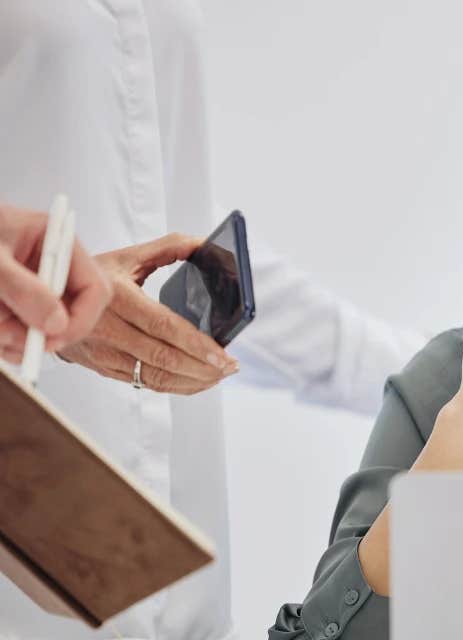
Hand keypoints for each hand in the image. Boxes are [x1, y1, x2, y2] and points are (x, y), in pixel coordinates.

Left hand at [0, 204, 111, 361]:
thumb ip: (22, 289)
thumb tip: (57, 324)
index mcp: (53, 241)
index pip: (93, 288)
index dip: (81, 318)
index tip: (53, 337)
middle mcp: (47, 266)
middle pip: (70, 314)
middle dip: (40, 332)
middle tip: (12, 338)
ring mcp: (30, 286)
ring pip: (43, 330)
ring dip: (15, 337)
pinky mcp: (12, 304)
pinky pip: (21, 333)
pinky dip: (4, 339)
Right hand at [58, 234, 239, 393]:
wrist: (48, 298)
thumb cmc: (94, 275)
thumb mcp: (128, 256)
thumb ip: (169, 248)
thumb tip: (206, 244)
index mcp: (116, 297)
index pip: (163, 326)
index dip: (195, 344)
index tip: (223, 355)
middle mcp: (106, 327)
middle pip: (162, 357)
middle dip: (202, 368)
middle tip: (229, 367)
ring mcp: (102, 351)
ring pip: (154, 376)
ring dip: (192, 381)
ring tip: (218, 376)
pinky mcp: (101, 367)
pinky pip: (142, 383)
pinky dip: (173, 386)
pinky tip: (195, 381)